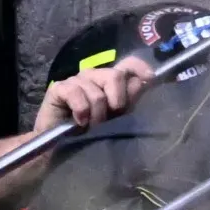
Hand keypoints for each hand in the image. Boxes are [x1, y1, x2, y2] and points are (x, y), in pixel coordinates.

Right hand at [35, 57, 154, 132]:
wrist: (60, 145)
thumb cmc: (90, 131)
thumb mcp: (115, 117)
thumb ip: (129, 100)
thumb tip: (141, 82)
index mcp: (110, 80)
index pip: (128, 64)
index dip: (139, 67)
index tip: (149, 79)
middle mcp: (94, 76)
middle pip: (115, 76)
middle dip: (117, 102)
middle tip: (110, 118)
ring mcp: (76, 80)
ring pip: (97, 92)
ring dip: (97, 115)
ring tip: (91, 126)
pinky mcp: (59, 88)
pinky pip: (76, 94)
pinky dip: (81, 112)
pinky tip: (79, 121)